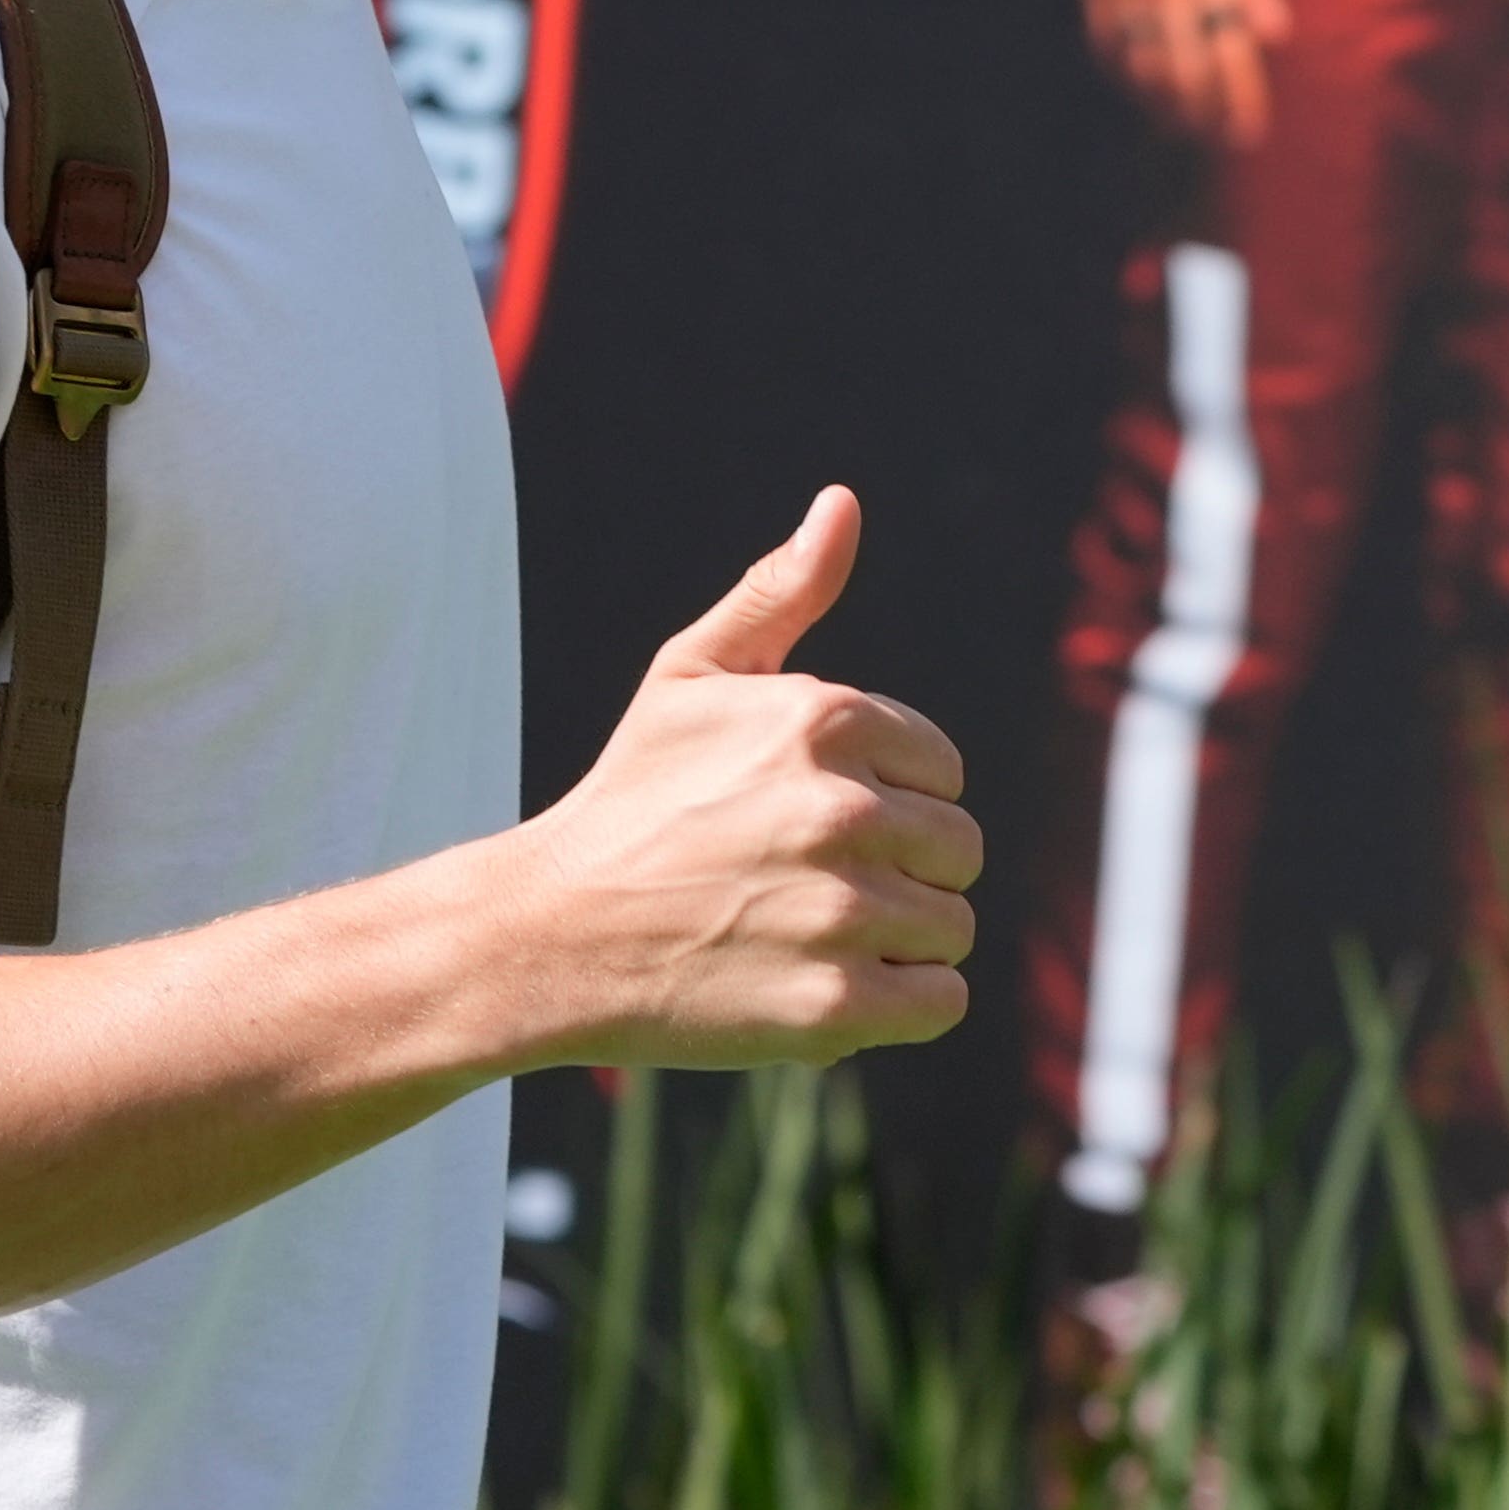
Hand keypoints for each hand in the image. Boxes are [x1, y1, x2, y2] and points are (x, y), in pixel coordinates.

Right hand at [504, 486, 976, 1069]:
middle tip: (802, 885)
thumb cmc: (629, 800)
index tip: (807, 821)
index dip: (886, 799)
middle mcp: (842, 809)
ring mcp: (840, 911)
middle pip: (959, 848)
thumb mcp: (690, 677)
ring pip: (952, 926)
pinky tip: (826, 985)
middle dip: (899, 869)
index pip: (943, 769)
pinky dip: (900, 1003)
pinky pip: (941, 1001)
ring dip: (896, 939)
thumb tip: (843, 504)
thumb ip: (779, 591)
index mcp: (824, 717)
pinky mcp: (836, 1006)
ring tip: (804, 935)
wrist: (549, 933)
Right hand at [1070, 0, 1291, 144]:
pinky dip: (1116, 69)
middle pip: (1184, 72)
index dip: (1240, 102)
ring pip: (1138, 63)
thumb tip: (1272, 32)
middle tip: (1217, 141)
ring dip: (1159, 104)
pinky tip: (1131, 82)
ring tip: (1177, 124)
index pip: (1231, 55)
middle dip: (1202, 117)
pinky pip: (1101, 34)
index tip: (1249, 132)